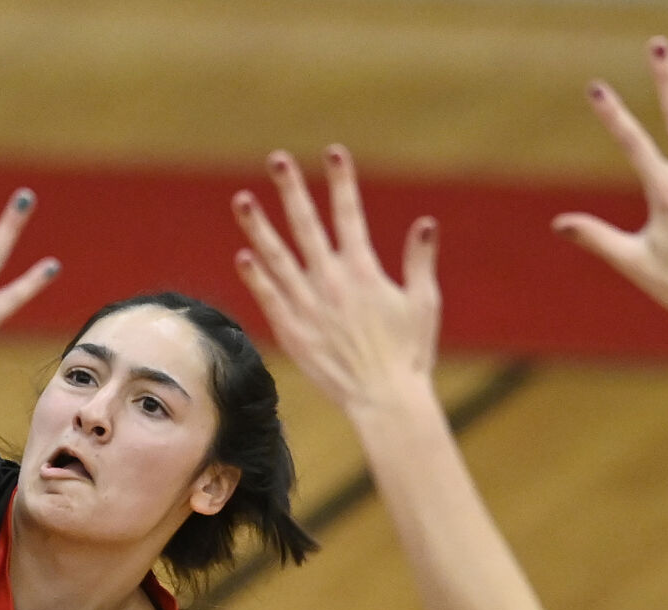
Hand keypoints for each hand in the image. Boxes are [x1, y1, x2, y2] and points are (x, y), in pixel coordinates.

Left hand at [232, 148, 439, 417]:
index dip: (342, 181)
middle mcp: (331, 282)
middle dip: (291, 190)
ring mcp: (307, 307)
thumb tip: (426, 224)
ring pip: (277, 258)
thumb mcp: (422, 303)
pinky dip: (256, 277)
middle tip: (277, 159)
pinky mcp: (292, 332)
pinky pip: (269, 299)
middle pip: (306, 226)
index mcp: (364, 271)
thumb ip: (419, 262)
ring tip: (242, 200)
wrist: (384, 399)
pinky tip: (243, 255)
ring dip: (258, 227)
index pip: (350, 213)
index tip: (333, 151)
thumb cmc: (409, 353)